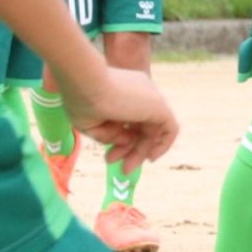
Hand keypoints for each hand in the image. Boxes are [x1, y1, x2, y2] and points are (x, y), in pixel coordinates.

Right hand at [63, 66, 179, 168]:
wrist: (85, 82)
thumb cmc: (80, 100)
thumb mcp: (91, 122)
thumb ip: (110, 134)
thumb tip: (127, 142)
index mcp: (123, 90)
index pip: (129, 118)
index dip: (120, 139)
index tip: (110, 155)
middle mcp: (139, 92)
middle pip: (141, 126)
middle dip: (130, 149)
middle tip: (119, 167)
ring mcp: (151, 97)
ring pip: (152, 130)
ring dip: (140, 151)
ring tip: (125, 168)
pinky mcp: (160, 106)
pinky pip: (170, 129)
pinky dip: (163, 145)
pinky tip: (150, 158)